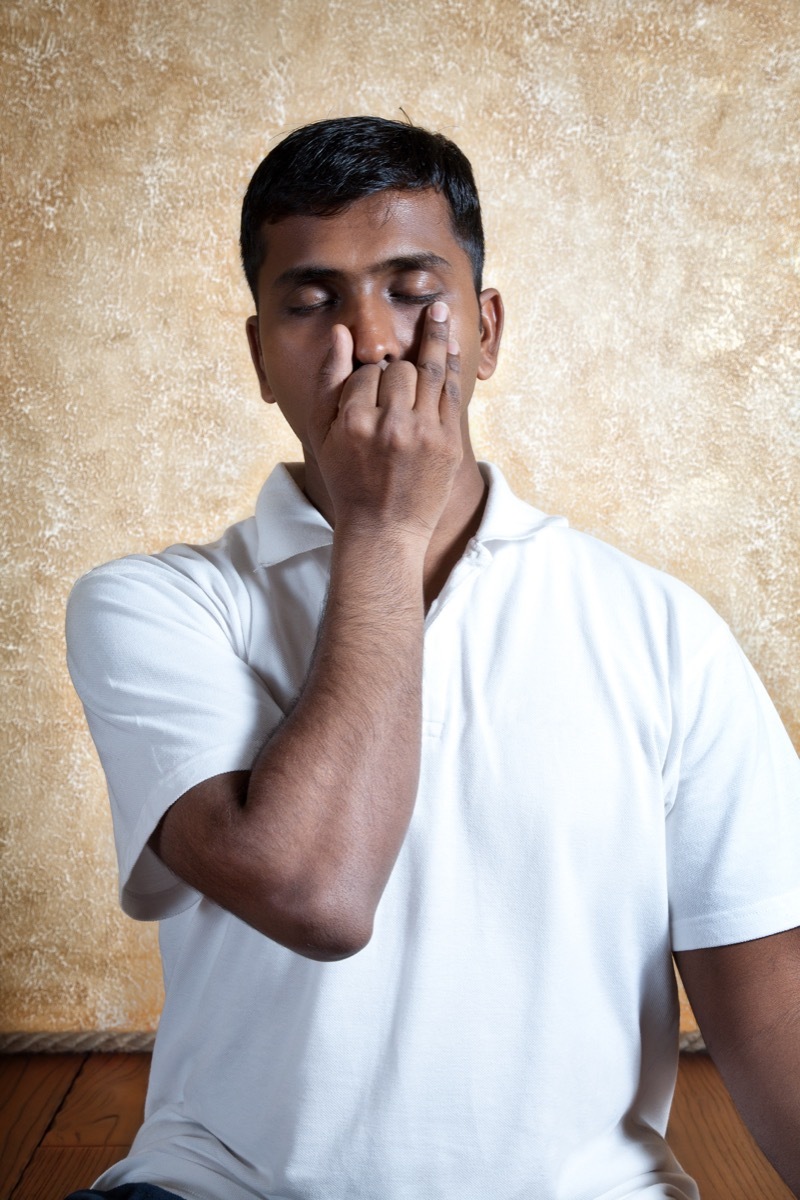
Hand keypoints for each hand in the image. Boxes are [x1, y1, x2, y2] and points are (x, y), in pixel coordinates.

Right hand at [308, 301, 462, 545]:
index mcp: (354, 422)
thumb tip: (342, 333)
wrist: (384, 529)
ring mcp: (423, 434)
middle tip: (396, 382)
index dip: (369, 377)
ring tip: (440, 309)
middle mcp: (390, 425)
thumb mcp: (323, 435)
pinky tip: (452, 346)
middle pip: (397, 369)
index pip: (366, 373)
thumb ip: (329, 382)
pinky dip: (452, 367)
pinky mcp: (448, 444)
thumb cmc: (348, 480)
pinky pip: (451, 393)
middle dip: (397, 370)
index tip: (371, 389)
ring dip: (435, 338)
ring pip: (429, 370)